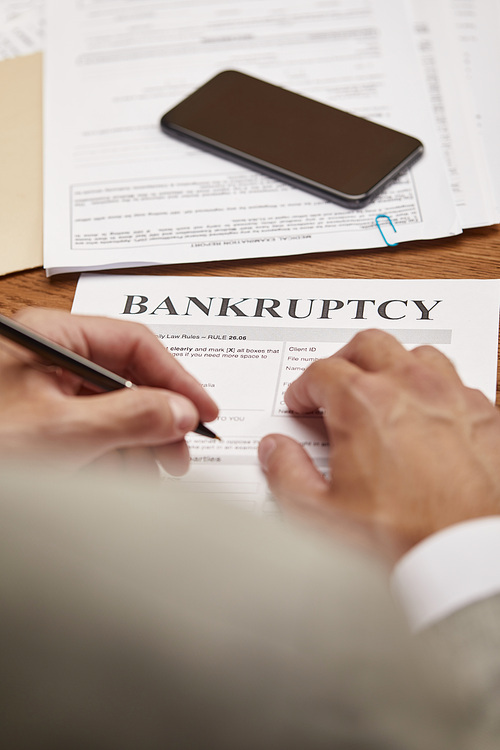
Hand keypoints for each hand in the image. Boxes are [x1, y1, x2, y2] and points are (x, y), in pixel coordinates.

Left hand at [0, 308, 217, 473]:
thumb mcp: (62, 431)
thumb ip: (131, 418)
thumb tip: (182, 411)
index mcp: (52, 338)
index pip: (134, 344)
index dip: (177, 378)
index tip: (203, 411)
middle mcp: (49, 358)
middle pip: (126, 379)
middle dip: (157, 420)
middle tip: (178, 454)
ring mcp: (42, 390)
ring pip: (110, 410)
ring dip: (136, 444)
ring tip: (148, 474)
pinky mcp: (37, 420)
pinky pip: (88, 430)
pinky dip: (109, 455)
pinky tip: (117, 476)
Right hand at [259, 330, 499, 558]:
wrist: (471, 554)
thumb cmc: (407, 536)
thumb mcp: (323, 515)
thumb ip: (287, 475)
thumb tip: (276, 451)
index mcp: (364, 403)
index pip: (321, 372)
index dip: (303, 388)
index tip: (302, 403)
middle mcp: (410, 387)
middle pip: (368, 345)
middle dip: (343, 361)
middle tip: (334, 384)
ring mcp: (451, 396)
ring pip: (416, 354)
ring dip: (392, 366)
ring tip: (382, 391)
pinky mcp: (484, 413)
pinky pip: (455, 382)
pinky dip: (434, 390)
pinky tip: (427, 415)